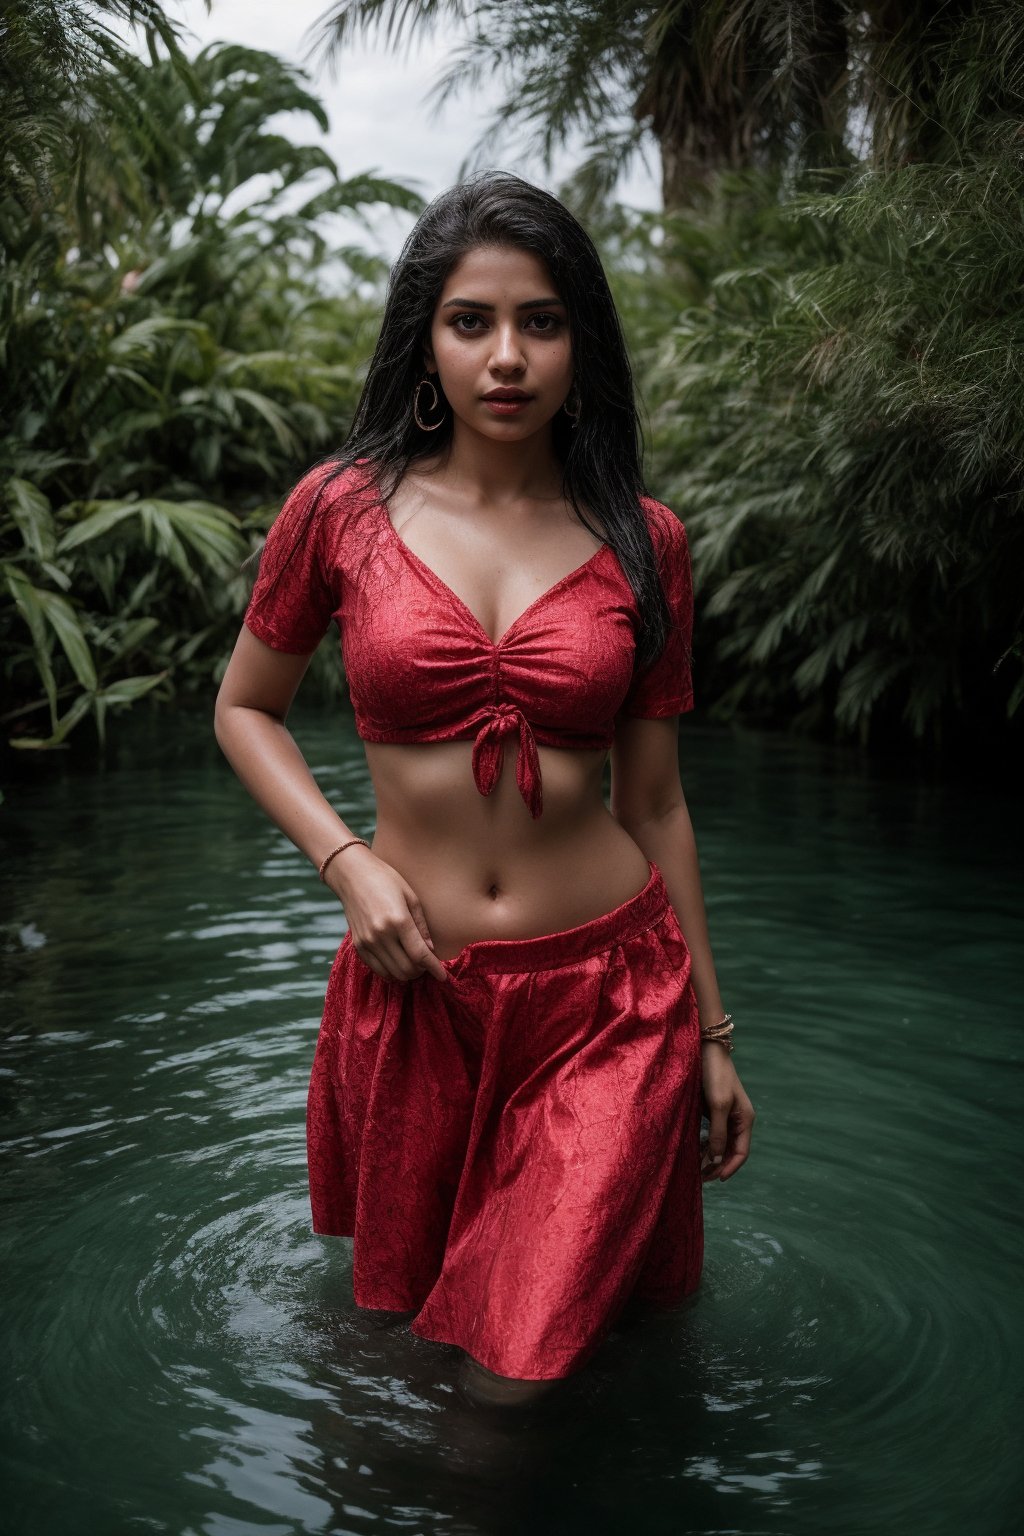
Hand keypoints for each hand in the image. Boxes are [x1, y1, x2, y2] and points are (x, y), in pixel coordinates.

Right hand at [325, 846, 449, 984]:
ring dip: (407, 973)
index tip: (443, 976)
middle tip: (427, 964)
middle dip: (422, 971)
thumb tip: (430, 950)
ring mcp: (367, 942)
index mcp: (398, 920)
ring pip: (393, 973)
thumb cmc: (385, 880)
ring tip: (414, 963)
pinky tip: (398, 962)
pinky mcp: (358, 945)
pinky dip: (391, 972)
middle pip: (407, 968)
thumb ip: (421, 926)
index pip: (420, 955)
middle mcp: (381, 935)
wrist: (352, 875)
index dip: (434, 968)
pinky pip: (378, 970)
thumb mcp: (411, 897)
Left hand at [700, 1043, 753, 1181]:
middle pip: (730, 1151)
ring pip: (720, 1144)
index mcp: (745, 1120)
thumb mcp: (717, 1106)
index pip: (741, 1153)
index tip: (715, 1179)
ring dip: (710, 1156)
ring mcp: (726, 1115)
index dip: (729, 1168)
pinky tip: (694, 1150)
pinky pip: (712, 1134)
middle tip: (701, 1178)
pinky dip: (705, 1144)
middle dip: (717, 1165)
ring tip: (695, 1167)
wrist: (706, 1050)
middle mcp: (738, 1120)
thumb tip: (715, 1160)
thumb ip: (717, 1134)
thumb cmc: (715, 1076)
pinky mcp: (714, 1110)